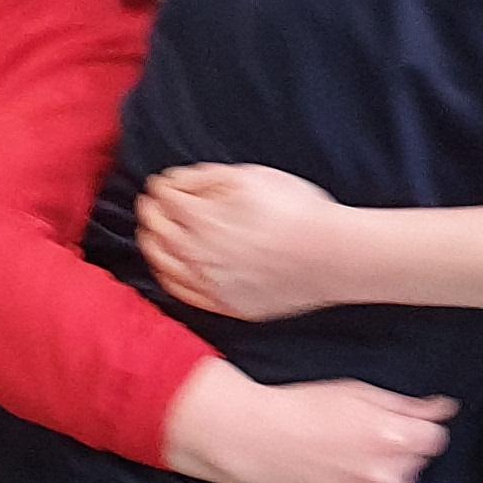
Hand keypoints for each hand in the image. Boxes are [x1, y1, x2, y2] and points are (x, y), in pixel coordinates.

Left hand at [138, 163, 353, 321]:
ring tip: (154, 235)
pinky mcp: (226, 306)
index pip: (163, 201)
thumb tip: (173, 182)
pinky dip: (167, 278)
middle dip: (149, 215)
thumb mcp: (251, 176)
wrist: (333, 256)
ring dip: (152, 246)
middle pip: (156, 233)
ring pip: (163, 265)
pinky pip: (182, 294)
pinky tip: (170, 269)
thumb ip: (205, 177)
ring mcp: (210, 285)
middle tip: (151, 206)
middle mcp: (197, 255)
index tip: (159, 185)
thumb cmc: (297, 211)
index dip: (159, 189)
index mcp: (200, 220)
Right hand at [163, 365, 452, 482]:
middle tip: (357, 442)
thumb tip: (446, 410)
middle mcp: (386, 475)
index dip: (414, 429)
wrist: (253, 440)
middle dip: (398, 453)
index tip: (390, 426)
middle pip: (414, 465)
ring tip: (343, 464)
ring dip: (382, 480)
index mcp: (394, 437)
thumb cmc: (304, 408)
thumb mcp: (360, 393)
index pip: (435, 439)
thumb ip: (410, 406)